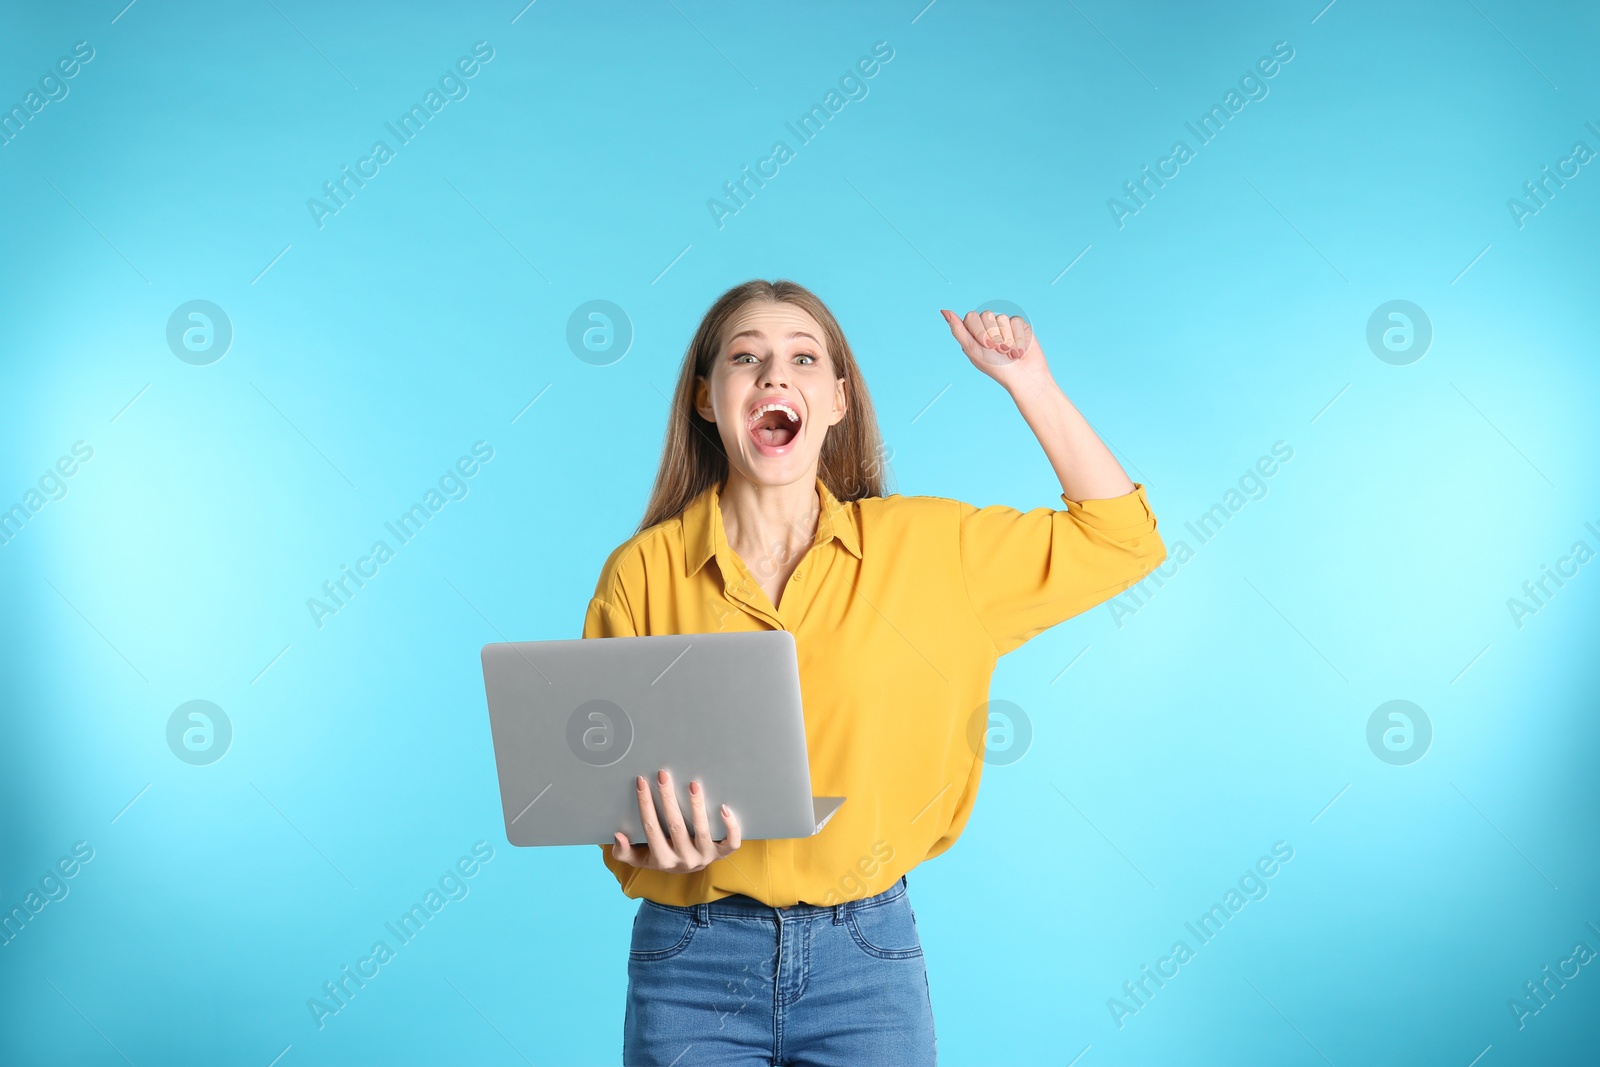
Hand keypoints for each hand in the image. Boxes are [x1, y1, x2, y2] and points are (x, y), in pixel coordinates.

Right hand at [611, 769, 741, 872]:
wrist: (687, 870)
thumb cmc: (661, 856)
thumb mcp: (640, 858)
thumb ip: (624, 852)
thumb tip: (618, 835)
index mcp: (663, 860)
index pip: (651, 828)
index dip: (645, 804)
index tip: (641, 781)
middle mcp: (685, 860)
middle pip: (676, 826)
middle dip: (667, 798)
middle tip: (663, 775)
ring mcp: (705, 857)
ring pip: (703, 831)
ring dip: (697, 806)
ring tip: (692, 784)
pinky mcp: (722, 854)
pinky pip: (731, 843)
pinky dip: (730, 826)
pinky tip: (724, 807)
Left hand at [940, 308, 1051, 390]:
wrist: (1022, 376)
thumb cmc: (996, 367)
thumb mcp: (973, 350)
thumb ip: (958, 330)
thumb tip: (944, 311)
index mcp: (974, 333)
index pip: (971, 317)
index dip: (979, 331)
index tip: (985, 346)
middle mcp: (988, 327)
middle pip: (986, 315)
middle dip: (992, 334)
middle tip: (997, 350)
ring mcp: (1004, 325)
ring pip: (1001, 317)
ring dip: (1006, 339)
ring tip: (1009, 351)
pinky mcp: (1019, 325)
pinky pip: (1015, 320)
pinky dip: (1017, 337)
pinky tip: (1019, 348)